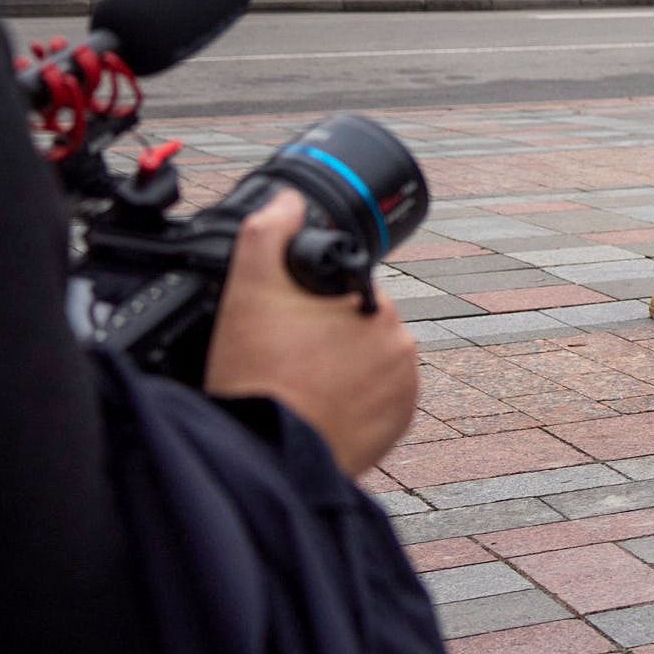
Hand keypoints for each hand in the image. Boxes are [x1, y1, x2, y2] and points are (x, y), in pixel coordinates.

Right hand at [204, 192, 419, 477]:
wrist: (265, 454)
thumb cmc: (257, 374)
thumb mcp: (249, 291)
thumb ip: (267, 233)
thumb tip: (289, 199)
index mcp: (375, 305)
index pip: (346, 291)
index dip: (311, 306)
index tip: (285, 328)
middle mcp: (401, 344)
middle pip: (357, 328)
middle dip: (326, 338)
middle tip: (285, 360)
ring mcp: (404, 388)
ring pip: (368, 364)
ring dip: (342, 370)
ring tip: (299, 387)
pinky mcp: (399, 424)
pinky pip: (377, 403)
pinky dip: (354, 403)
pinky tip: (320, 407)